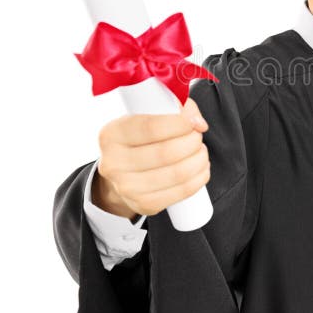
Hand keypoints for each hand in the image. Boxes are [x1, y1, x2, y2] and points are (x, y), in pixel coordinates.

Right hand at [92, 98, 210, 218]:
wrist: (124, 173)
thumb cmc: (141, 139)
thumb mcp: (150, 114)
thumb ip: (177, 107)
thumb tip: (198, 123)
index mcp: (112, 134)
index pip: (149, 128)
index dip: (178, 124)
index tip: (192, 123)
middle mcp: (114, 163)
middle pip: (166, 152)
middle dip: (192, 142)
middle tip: (197, 137)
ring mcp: (127, 187)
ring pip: (177, 173)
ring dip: (199, 159)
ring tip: (201, 151)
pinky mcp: (144, 204)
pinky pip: (181, 191)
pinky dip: (199, 178)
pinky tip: (200, 168)